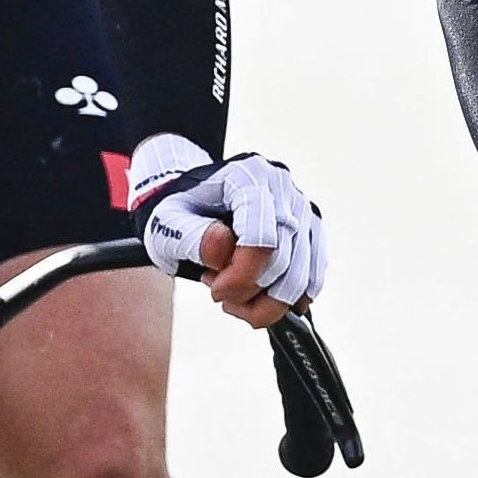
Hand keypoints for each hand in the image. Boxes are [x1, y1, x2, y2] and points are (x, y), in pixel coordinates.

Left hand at [128, 135, 327, 325]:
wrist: (194, 201)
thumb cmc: (182, 210)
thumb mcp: (166, 222)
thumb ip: (190, 235)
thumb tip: (224, 246)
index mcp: (248, 175)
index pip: (262, 239)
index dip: (240, 277)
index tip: (214, 289)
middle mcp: (283, 187)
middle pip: (283, 262)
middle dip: (247, 291)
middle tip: (215, 287)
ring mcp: (302, 209)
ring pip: (301, 279)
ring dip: (264, 302)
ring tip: (233, 292)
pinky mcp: (311, 232)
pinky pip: (311, 280)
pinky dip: (283, 300)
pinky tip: (256, 296)